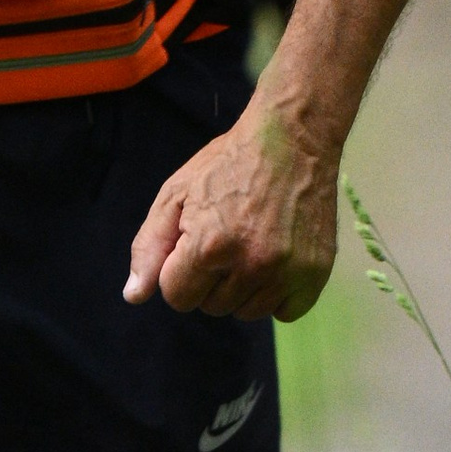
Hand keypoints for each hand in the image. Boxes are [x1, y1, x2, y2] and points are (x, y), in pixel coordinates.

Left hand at [123, 96, 340, 321]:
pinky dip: (276, 293)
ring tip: (251, 243)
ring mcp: (287, 272)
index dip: (179, 270)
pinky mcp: (316, 274)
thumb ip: (149, 248)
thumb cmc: (227, 164)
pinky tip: (275, 259)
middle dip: (209, 279)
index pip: (177, 297)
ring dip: (242, 287)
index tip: (193, 242)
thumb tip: (134, 296)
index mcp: (209, 246)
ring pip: (247, 312)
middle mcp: (251, 265)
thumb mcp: (175, 194)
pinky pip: (285, 312)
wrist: (292, 139)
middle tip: (226, 235)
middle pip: (211, 307)